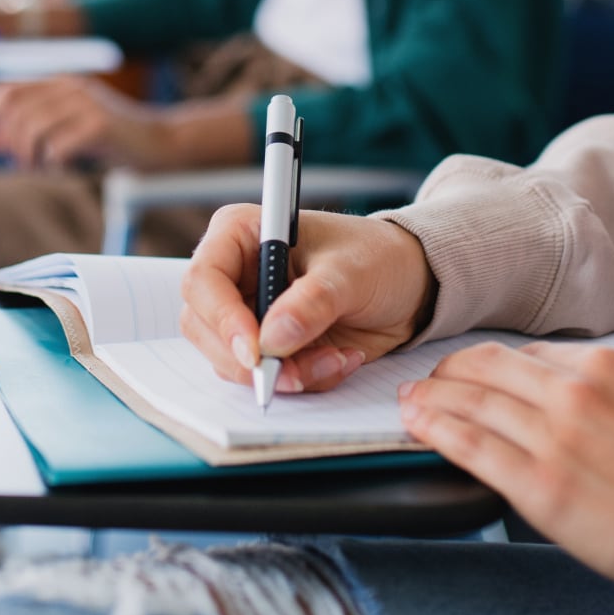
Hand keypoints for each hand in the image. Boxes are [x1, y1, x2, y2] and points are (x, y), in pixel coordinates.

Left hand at [0, 77, 170, 168]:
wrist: (161, 140)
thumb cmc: (111, 138)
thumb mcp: (71, 123)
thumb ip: (35, 124)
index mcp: (60, 82)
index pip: (6, 89)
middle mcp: (71, 87)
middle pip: (17, 111)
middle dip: (9, 142)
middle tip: (20, 164)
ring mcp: (87, 104)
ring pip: (34, 128)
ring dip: (28, 155)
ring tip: (40, 169)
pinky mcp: (100, 126)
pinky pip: (59, 146)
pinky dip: (52, 163)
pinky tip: (62, 169)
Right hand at [180, 206, 434, 395]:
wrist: (408, 283)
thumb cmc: (376, 257)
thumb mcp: (351, 273)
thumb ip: (313, 302)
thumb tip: (272, 337)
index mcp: (240, 235)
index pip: (204, 279)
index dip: (222, 318)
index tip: (255, 352)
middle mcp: (234, 275)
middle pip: (205, 328)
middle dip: (252, 360)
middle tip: (296, 374)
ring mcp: (247, 313)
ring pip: (232, 361)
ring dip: (285, 373)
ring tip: (336, 358)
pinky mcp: (268, 345)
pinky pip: (266, 377)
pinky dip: (303, 379)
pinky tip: (339, 359)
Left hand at [398, 341, 613, 612]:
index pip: (535, 358)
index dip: (500, 366)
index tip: (484, 373)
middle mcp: (576, 394)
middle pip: (491, 370)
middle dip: (454, 372)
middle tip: (432, 380)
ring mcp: (555, 438)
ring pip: (472, 402)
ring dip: (432, 398)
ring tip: (411, 401)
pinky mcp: (542, 489)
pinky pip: (472, 449)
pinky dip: (437, 431)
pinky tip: (416, 426)